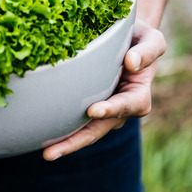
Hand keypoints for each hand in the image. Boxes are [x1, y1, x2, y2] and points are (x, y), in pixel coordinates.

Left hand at [42, 19, 165, 160]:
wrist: (126, 38)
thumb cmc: (140, 38)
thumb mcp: (151, 39)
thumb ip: (147, 51)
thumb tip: (131, 63)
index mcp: (137, 97)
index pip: (127, 106)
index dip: (112, 110)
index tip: (94, 110)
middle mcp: (118, 110)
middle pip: (97, 129)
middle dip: (75, 142)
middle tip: (51, 153)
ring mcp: (101, 112)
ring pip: (82, 131)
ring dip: (64, 142)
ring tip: (44, 152)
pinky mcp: (84, 107)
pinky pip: (72, 120)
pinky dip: (58, 128)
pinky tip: (39, 136)